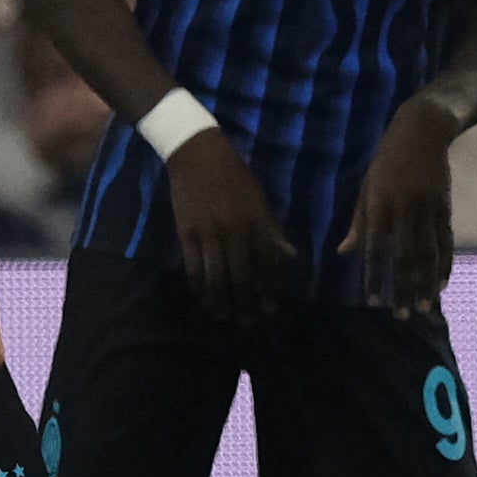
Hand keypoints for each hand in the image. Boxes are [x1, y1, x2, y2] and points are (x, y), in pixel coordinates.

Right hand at [169, 126, 296, 324]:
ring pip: (217, 279)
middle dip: (248, 304)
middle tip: (250, 322)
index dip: (270, 289)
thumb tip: (289, 256)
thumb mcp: (260, 199)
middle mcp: (236, 231)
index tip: (271, 307)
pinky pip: (194, 269)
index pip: (268, 264)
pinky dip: (200, 288)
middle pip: (243, 277)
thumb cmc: (234, 175)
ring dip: (223, 303)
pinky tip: (205, 299)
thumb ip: (272, 230)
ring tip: (226, 317)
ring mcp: (210, 234)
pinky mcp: (187, 234)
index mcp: (257, 222)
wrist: (198, 153)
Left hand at [340, 98, 458, 314]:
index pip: (374, 249)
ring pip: (428, 254)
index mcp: (379, 204)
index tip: (373, 301)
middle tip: (402, 315)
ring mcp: (427, 209)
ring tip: (424, 307)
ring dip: (426, 283)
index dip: (374, 277)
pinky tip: (442, 284)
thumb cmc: (386, 160)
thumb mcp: (367, 186)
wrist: (421, 131)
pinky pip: (446, 242)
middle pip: (404, 257)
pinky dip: (445, 265)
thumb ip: (358, 221)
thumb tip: (343, 252)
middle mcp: (404, 209)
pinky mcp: (445, 207)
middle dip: (403, 289)